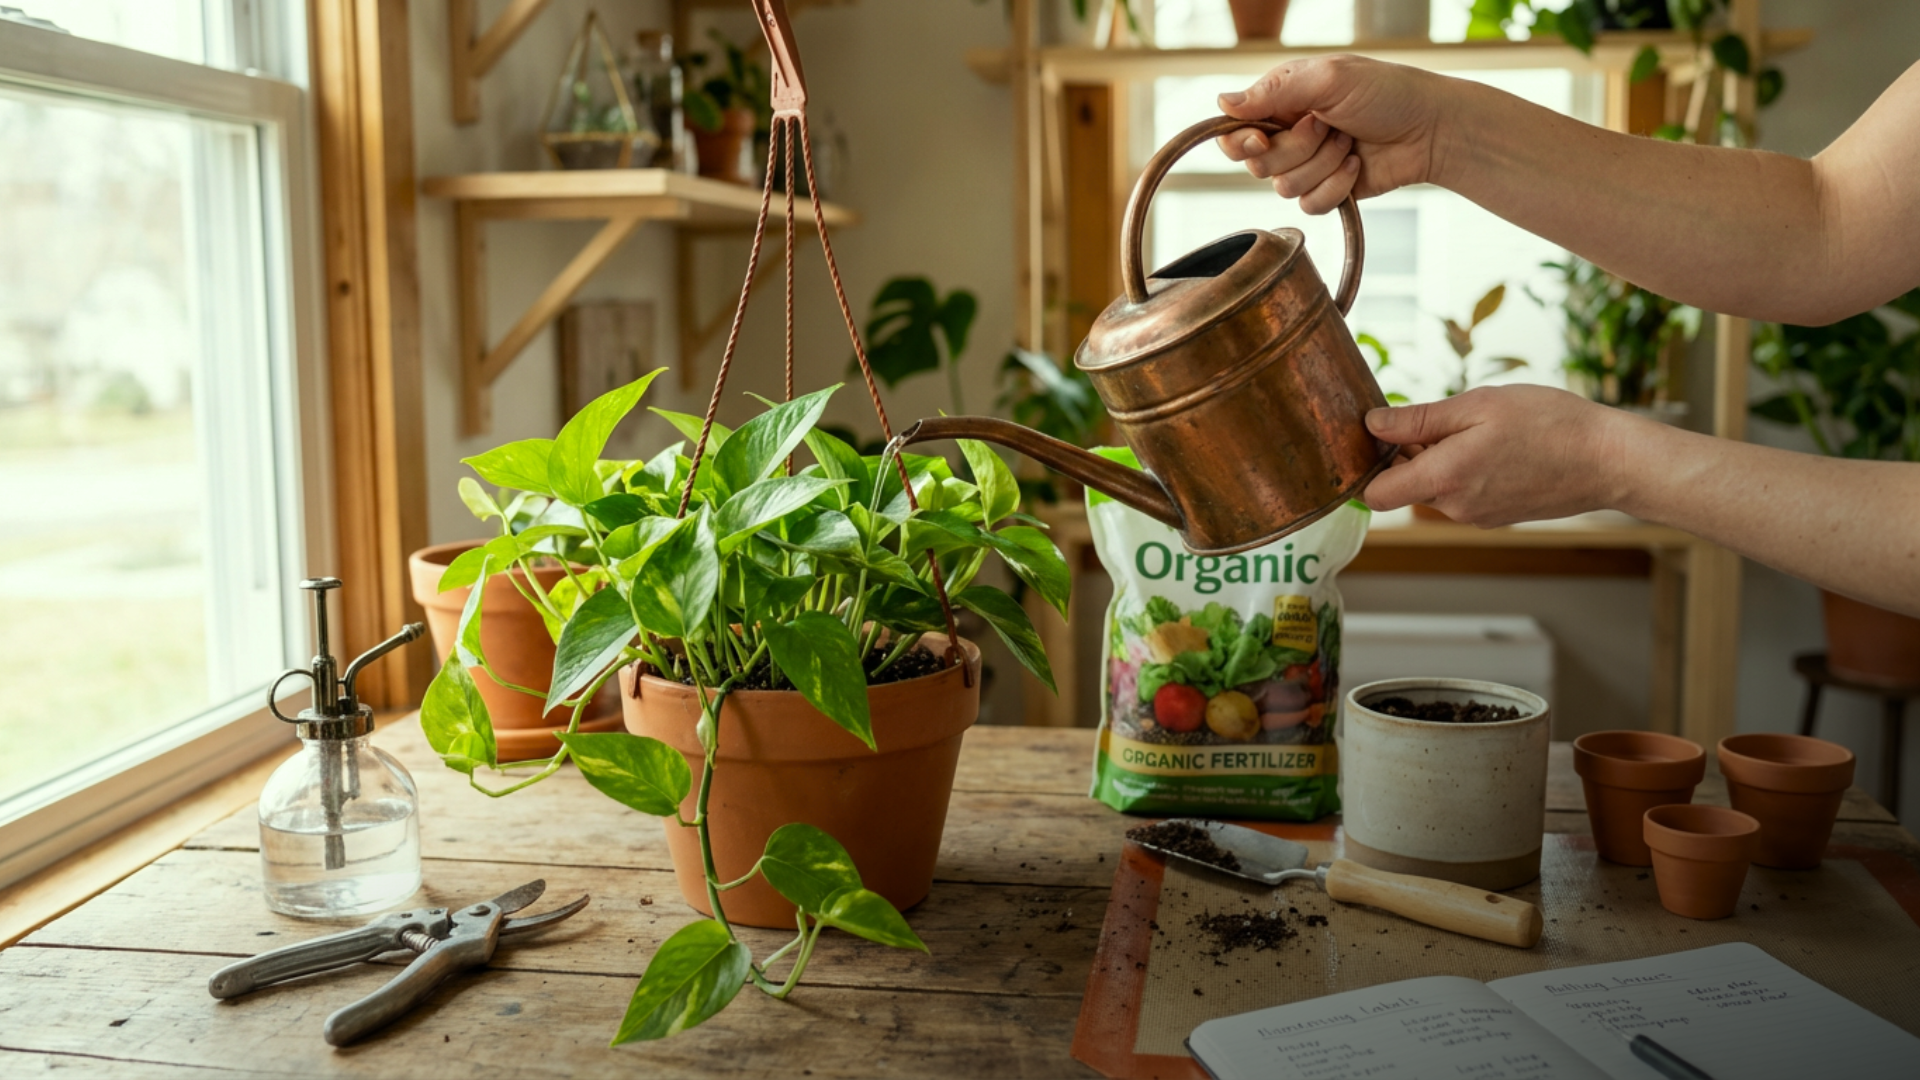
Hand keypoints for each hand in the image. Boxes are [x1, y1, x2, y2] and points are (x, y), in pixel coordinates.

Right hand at [1214, 56, 1449, 213]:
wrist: (1430, 129)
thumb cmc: (1386, 92)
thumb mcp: (1329, 79)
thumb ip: (1274, 92)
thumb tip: (1222, 103)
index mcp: (1280, 102)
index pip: (1233, 132)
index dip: (1241, 143)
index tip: (1263, 139)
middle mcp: (1287, 134)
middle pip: (1257, 165)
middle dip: (1297, 149)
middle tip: (1328, 125)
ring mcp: (1306, 165)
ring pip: (1284, 188)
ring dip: (1323, 165)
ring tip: (1349, 141)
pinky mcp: (1325, 191)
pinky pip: (1309, 206)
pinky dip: (1336, 186)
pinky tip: (1356, 165)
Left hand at [1361, 386, 1636, 526]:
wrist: (1609, 460)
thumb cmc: (1548, 425)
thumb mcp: (1476, 406)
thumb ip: (1418, 420)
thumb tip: (1372, 425)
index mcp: (1444, 480)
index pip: (1375, 495)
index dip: (1372, 465)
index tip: (1385, 434)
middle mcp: (1456, 508)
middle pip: (1405, 487)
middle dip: (1410, 455)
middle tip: (1443, 418)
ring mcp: (1478, 516)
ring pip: (1437, 488)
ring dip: (1441, 459)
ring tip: (1480, 429)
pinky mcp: (1497, 516)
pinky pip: (1464, 493)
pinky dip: (1467, 470)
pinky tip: (1498, 446)